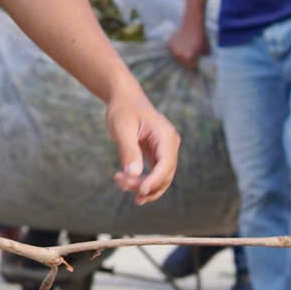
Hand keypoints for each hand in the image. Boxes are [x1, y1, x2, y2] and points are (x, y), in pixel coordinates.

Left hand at [105, 90, 179, 205]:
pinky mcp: (156, 154)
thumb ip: (128, 150)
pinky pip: (154, 174)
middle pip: (165, 175)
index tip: (140, 192)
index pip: (166, 164)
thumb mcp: (122, 127)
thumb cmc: (123, 109)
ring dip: (142, 186)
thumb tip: (133, 174)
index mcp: (166, 136)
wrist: (123, 98)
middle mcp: (170, 145)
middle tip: (121, 183)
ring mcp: (164, 151)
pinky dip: (142, 182)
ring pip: (160, 178)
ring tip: (120, 183)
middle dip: (144, 185)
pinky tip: (127, 184)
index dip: (155, 180)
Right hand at [167, 21, 208, 69]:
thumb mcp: (206, 51)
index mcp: (188, 57)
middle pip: (183, 64)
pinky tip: (183, 47)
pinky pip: (173, 52)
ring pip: (177, 58)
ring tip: (187, 53)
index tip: (197, 66)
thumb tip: (201, 65)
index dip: (195, 68)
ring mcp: (174, 50)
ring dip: (181, 58)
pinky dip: (177, 51)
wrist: (193, 25)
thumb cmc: (201, 38)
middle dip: (188, 63)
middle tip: (192, 60)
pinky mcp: (170, 45)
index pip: (190, 68)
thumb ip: (202, 59)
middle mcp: (179, 54)